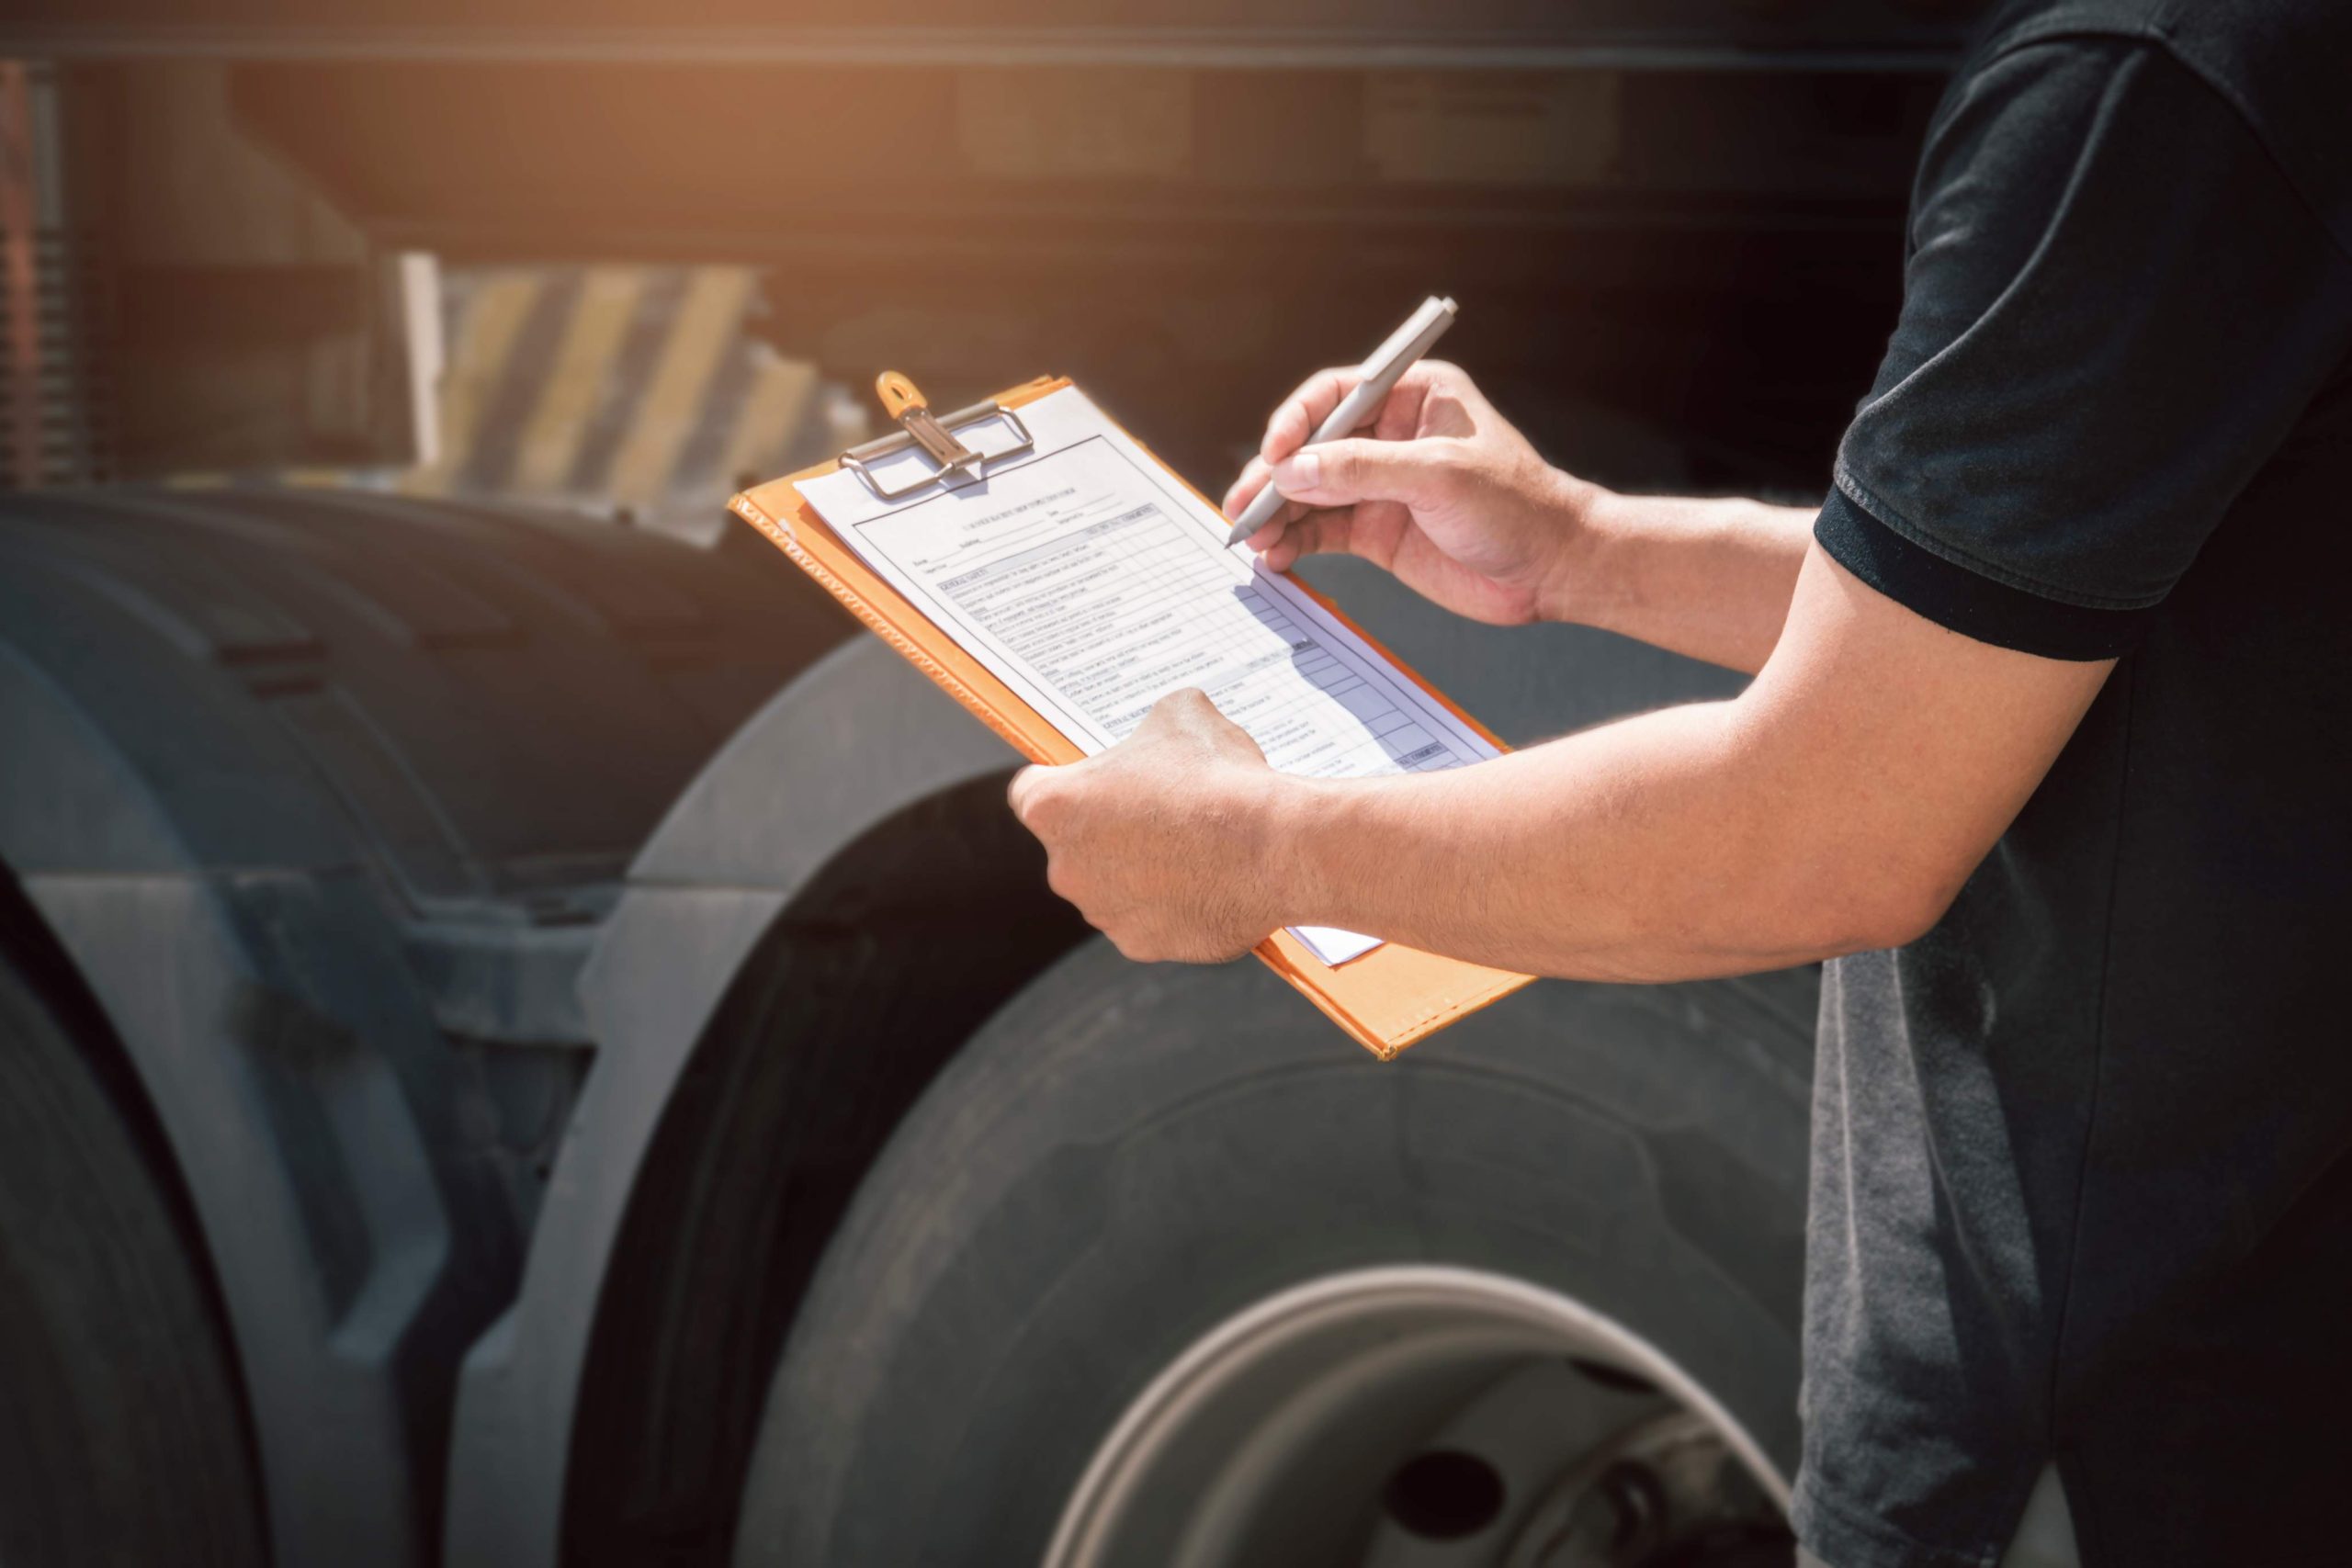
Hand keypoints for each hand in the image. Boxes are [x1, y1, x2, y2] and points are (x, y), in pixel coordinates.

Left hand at [1008, 690, 1286, 963]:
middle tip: (1161, 809)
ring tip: (1195, 845)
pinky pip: (1148, 919)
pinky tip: (1209, 880)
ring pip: (1112, 885)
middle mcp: (1065, 868)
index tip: (1097, 780)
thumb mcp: (1183, 714)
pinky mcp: (1141, 945)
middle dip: (1109, 829)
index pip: (1031, 790)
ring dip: (1140, 869)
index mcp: (1055, 807)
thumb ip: (1154, 724)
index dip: (1067, 780)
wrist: (1274, 846)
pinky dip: (1171, 905)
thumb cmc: (1220, 778)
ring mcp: (1102, 912)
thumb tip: (1165, 726)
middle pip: (1075, 843)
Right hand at [1222, 361, 1595, 625]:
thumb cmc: (1518, 506)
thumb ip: (1363, 471)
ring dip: (1277, 513)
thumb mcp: (1441, 476)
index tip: (1274, 455)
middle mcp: (1390, 436)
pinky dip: (1295, 542)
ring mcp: (1380, 485)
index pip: (1336, 394)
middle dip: (1274, 475)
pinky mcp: (1377, 531)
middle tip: (1243, 504)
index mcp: (1413, 396)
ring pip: (1309, 491)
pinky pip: (1321, 531)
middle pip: (1312, 446)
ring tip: (1252, 537)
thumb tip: (1293, 471)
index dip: (1296, 422)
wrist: (1553, 568)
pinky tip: (1277, 557)